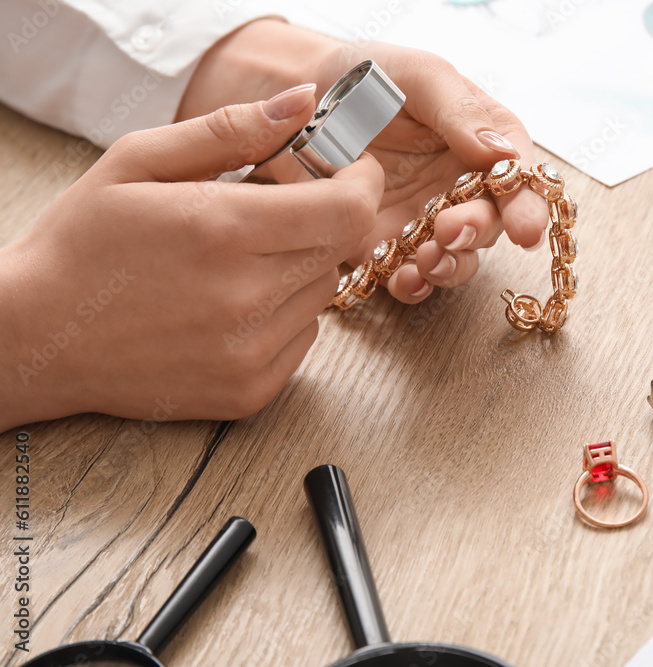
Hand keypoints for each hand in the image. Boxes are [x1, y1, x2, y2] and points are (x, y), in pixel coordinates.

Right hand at [0, 84, 381, 430]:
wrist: (36, 338)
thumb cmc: (82, 246)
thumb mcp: (137, 162)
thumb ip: (228, 129)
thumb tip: (301, 104)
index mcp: (220, 230)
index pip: (348, 209)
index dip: (361, 183)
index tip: (348, 171)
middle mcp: (244, 299)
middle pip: (340, 249)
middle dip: (320, 220)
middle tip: (272, 211)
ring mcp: (249, 353)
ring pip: (323, 293)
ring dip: (298, 268)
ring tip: (235, 263)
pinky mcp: (250, 391)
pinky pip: (306, 338)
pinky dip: (284, 315)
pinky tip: (231, 307)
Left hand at [177, 20, 550, 303]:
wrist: (304, 101)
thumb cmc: (368, 77)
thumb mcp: (417, 76)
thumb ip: (459, 111)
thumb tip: (502, 153)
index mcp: (482, 142)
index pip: (518, 177)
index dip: (528, 206)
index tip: (525, 229)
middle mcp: (462, 186)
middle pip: (491, 224)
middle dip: (478, 233)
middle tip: (454, 231)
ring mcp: (428, 221)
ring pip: (458, 258)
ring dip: (450, 266)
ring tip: (429, 260)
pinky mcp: (390, 245)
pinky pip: (411, 274)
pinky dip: (413, 284)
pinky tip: (405, 279)